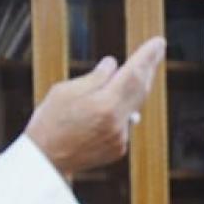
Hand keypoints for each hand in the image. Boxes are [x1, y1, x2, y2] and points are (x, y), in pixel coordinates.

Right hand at [25, 37, 165, 176]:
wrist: (45, 161)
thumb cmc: (49, 122)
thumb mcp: (65, 91)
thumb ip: (94, 78)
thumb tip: (114, 65)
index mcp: (104, 105)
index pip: (133, 74)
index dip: (147, 56)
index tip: (159, 42)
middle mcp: (117, 123)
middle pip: (141, 89)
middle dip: (149, 67)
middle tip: (157, 50)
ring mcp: (120, 138)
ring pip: (134, 106)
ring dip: (137, 87)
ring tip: (142, 69)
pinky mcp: (119, 149)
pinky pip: (125, 122)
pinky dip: (122, 109)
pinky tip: (113, 102)